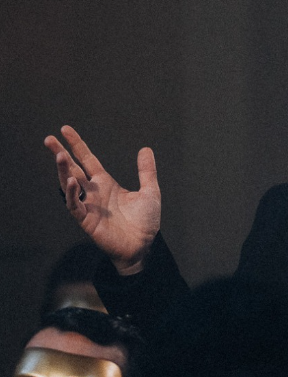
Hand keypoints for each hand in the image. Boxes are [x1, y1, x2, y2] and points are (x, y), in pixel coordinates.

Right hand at [44, 125, 160, 274]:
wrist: (144, 246)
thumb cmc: (145, 222)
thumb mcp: (150, 191)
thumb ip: (146, 171)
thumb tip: (145, 149)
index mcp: (106, 183)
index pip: (88, 159)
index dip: (77, 145)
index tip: (65, 130)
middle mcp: (94, 192)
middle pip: (73, 169)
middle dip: (61, 154)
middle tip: (48, 139)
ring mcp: (89, 205)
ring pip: (70, 185)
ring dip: (63, 171)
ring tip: (59, 155)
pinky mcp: (87, 220)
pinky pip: (75, 205)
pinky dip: (72, 194)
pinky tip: (71, 182)